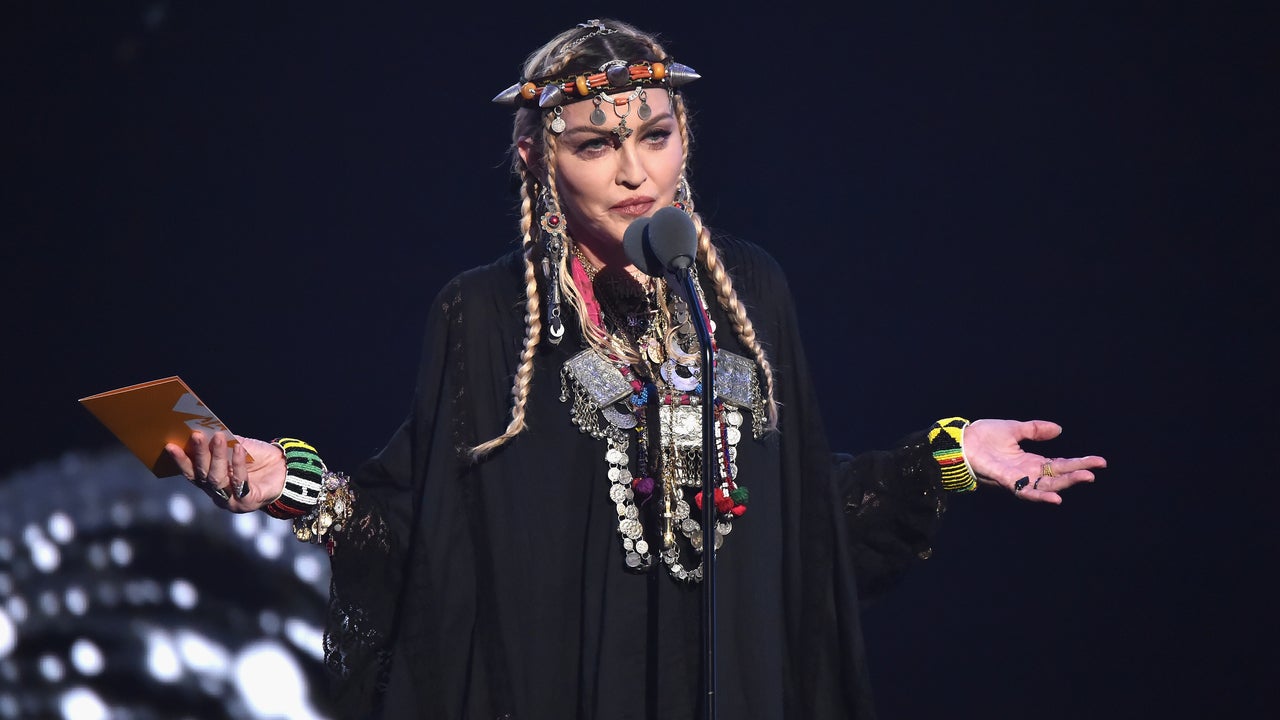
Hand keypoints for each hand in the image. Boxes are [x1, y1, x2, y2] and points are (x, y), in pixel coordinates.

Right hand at [165, 431, 286, 511]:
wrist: (286, 469)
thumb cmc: (257, 457)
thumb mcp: (237, 445)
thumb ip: (221, 441)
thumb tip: (203, 427)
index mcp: (210, 482)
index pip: (191, 472)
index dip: (181, 460)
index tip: (170, 445)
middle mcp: (217, 494)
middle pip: (203, 475)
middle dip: (199, 454)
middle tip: (197, 435)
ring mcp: (231, 501)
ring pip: (217, 479)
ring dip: (217, 457)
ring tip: (219, 437)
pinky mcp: (247, 502)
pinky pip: (240, 482)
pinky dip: (238, 464)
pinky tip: (239, 449)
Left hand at [962, 419, 1105, 504]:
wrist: (960, 441)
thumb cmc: (983, 436)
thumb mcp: (1014, 429)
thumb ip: (1035, 430)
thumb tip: (1059, 430)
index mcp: (1030, 461)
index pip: (1059, 464)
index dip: (1078, 463)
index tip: (1099, 461)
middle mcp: (1026, 472)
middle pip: (1057, 476)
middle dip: (1077, 474)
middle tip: (1095, 471)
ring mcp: (1017, 478)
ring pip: (1046, 485)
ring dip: (1065, 484)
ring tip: (1085, 478)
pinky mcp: (1006, 481)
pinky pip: (1026, 491)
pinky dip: (1041, 495)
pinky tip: (1057, 498)